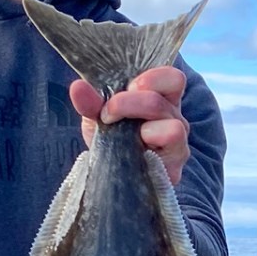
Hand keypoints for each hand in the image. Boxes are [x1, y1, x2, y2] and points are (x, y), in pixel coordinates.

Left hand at [71, 66, 189, 184]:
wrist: (115, 177)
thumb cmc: (113, 141)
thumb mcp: (98, 117)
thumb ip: (90, 102)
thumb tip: (78, 87)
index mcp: (161, 99)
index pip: (172, 79)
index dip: (151, 78)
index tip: (126, 87)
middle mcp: (174, 117)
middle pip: (160, 99)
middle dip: (127, 102)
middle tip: (108, 113)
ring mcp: (178, 142)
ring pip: (172, 123)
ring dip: (138, 121)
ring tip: (119, 133)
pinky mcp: (175, 164)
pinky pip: (171, 139)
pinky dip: (149, 139)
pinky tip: (134, 149)